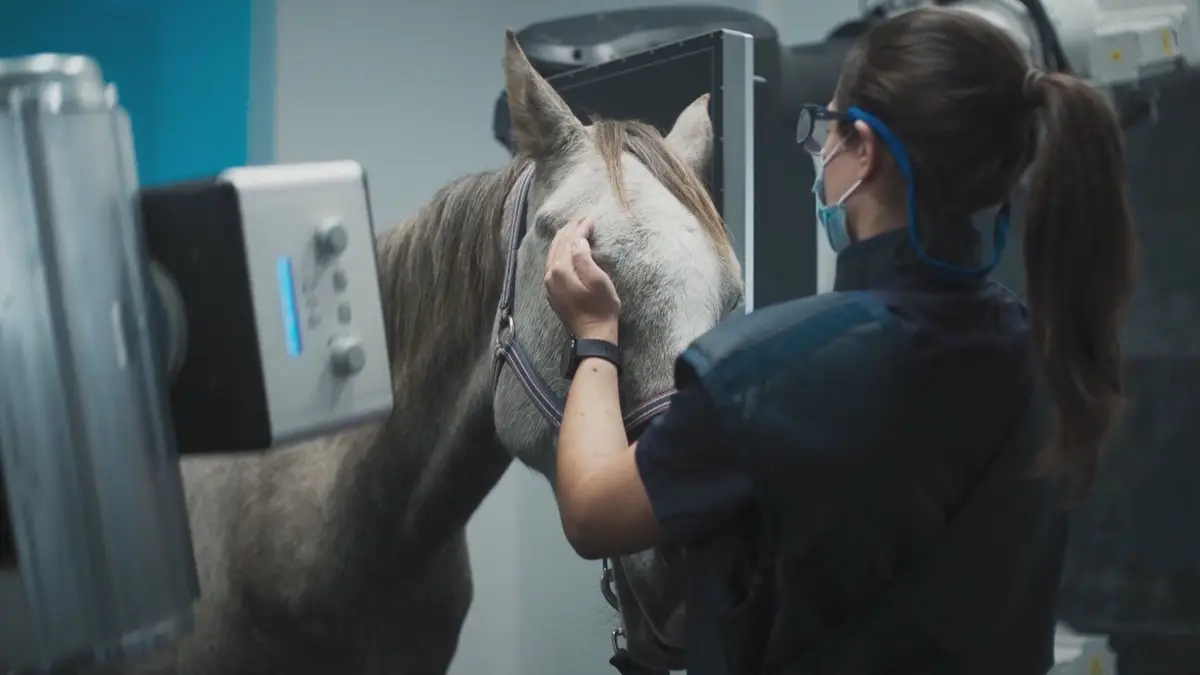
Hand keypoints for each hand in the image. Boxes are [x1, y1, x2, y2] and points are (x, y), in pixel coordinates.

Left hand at [544, 217, 620, 340]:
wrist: (593, 335)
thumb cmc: (601, 307)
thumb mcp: (598, 280)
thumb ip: (584, 257)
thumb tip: (577, 240)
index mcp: (560, 269)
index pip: (570, 241)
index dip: (581, 228)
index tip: (591, 218)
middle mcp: (550, 274)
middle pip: (559, 245)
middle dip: (571, 230)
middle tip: (583, 218)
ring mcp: (549, 284)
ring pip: (553, 254)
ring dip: (564, 239)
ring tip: (574, 228)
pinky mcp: (553, 292)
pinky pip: (553, 264)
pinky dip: (559, 252)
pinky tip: (565, 249)